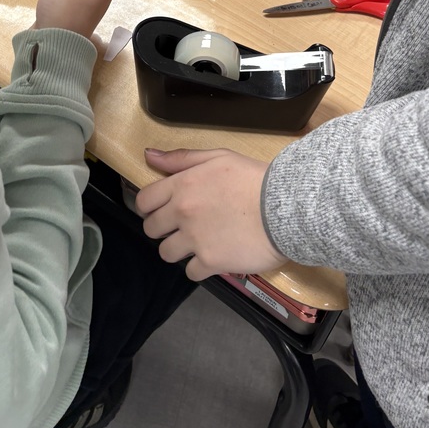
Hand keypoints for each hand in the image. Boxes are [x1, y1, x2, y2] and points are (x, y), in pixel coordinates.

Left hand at [136, 149, 286, 281]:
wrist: (285, 207)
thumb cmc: (252, 178)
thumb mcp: (218, 157)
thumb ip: (181, 158)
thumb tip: (148, 155)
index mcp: (181, 186)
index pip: (144, 201)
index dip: (149, 207)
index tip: (161, 209)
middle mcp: (182, 213)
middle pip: (151, 229)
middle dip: (163, 228)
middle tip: (182, 226)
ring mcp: (194, 240)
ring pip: (166, 253)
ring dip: (178, 249)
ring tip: (198, 242)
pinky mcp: (210, 262)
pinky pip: (190, 272)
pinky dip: (199, 267)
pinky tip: (213, 256)